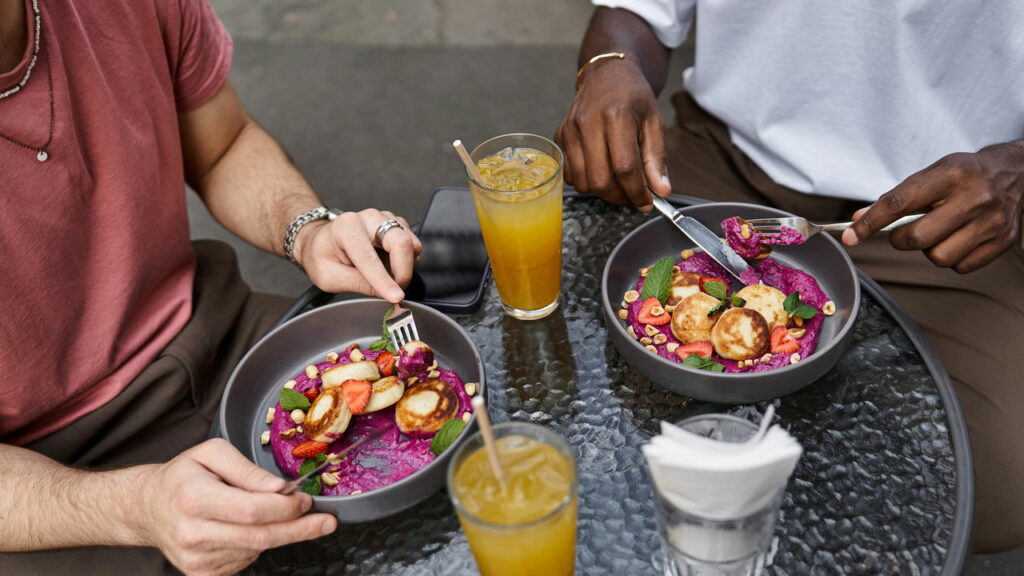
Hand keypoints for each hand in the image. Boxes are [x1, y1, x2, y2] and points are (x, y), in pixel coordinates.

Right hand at [141, 439, 336, 575]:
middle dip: (299, 529)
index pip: (251, 510)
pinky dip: (257, 544)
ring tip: (271, 514)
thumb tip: (279, 487)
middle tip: (325, 522)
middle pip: (259, 537)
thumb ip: (247, 469)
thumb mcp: (212, 453)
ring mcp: (195, 559)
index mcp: (194, 498)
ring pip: (255, 549)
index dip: (285, 507)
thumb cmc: (183, 476)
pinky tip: (246, 529)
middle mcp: (192, 533)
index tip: (305, 499)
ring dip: (276, 533)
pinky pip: (245, 560)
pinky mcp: (200, 574)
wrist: (148, 508)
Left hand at [295, 209, 422, 301]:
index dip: (384, 280)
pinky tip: (390, 265)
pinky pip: (412, 243)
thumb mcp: (329, 277)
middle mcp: (368, 218)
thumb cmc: (321, 256)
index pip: (370, 257)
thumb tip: (385, 293)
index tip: (396, 296)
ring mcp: (384, 219)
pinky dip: (407, 259)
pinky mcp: (395, 224)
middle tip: (395, 290)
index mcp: (346, 228)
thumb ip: (357, 284)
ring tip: (388, 276)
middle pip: (400, 242)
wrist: (320, 241)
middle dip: (403, 271)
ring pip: (411, 243)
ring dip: (405, 266)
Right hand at [555, 56, 671, 210]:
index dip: (637, 192)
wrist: (606, 74)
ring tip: (617, 182)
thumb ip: (657, 159)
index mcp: (616, 116)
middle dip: (619, 196)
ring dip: (602, 191)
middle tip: (632, 196)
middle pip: (600, 180)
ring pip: (582, 182)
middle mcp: (588, 123)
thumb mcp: (653, 122)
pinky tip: (600, 169)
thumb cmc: (633, 96)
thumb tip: (661, 191)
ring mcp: (570, 130)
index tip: (647, 203)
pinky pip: (570, 174)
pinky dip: (586, 180)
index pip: (625, 167)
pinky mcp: (560, 136)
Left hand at [843, 142, 1023, 272]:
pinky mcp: (1003, 241)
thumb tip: (858, 220)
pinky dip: (951, 258)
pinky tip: (958, 238)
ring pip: (938, 257)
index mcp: (952, 175)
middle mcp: (975, 198)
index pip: (900, 203)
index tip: (851, 236)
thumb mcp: (930, 174)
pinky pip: (960, 266)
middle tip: (904, 232)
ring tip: (939, 231)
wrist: (1016, 172)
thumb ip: (895, 197)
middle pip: (918, 238)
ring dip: (928, 250)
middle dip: (900, 240)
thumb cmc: (965, 174)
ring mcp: (992, 222)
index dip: (870, 223)